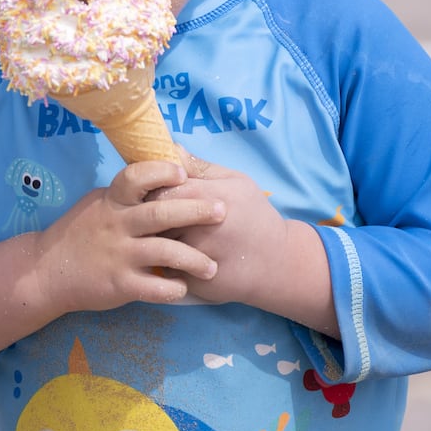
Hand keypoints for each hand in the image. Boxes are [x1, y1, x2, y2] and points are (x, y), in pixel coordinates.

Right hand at [37, 159, 225, 313]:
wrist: (48, 270)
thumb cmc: (81, 231)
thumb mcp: (99, 202)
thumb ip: (127, 191)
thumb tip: (165, 168)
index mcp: (113, 200)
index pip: (136, 177)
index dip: (161, 173)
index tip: (184, 173)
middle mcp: (117, 224)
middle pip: (161, 213)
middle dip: (196, 211)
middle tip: (222, 211)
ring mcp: (118, 255)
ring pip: (164, 252)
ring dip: (194, 258)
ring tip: (213, 266)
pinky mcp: (119, 284)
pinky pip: (153, 287)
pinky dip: (172, 288)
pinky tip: (185, 288)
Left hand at [151, 150, 338, 336]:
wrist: (277, 262)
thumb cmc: (254, 215)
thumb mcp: (237, 182)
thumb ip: (201, 167)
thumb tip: (171, 148)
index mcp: (207, 197)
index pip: (160, 188)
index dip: (155, 191)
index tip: (159, 193)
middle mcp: (199, 227)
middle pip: (154, 217)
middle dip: (152, 216)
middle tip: (163, 217)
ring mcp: (196, 256)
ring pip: (157, 243)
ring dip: (157, 239)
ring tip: (171, 236)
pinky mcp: (194, 281)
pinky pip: (166, 268)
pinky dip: (168, 263)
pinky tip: (179, 258)